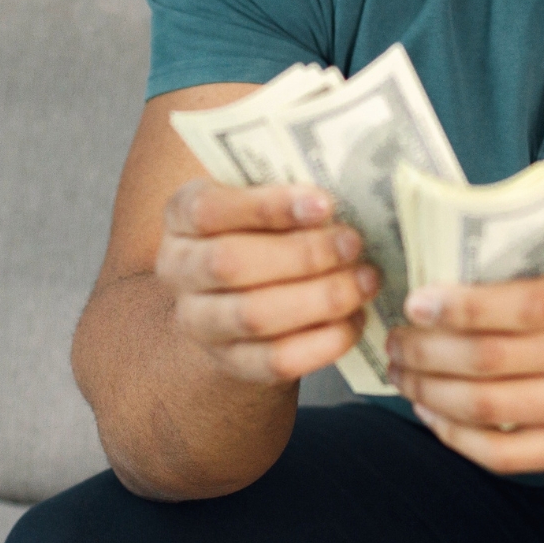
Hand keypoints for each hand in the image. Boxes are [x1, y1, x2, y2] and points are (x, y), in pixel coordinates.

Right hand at [156, 180, 379, 384]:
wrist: (239, 292)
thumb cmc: (264, 229)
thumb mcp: (264, 197)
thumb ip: (291, 189)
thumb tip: (354, 180)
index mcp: (181, 216)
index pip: (210, 210)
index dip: (268, 207)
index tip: (324, 203)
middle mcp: (179, 270)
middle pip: (231, 265)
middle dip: (303, 254)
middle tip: (354, 244)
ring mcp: (200, 322)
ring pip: (255, 315)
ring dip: (320, 298)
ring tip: (364, 280)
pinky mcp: (231, 362)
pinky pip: (275, 360)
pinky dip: (323, 342)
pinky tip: (354, 320)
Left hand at [384, 219, 543, 472]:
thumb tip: (469, 217)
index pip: (531, 305)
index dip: (466, 307)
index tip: (417, 301)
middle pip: (500, 361)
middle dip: (431, 350)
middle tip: (396, 337)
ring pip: (496, 409)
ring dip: (433, 393)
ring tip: (404, 371)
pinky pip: (509, 455)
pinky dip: (458, 438)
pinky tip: (432, 412)